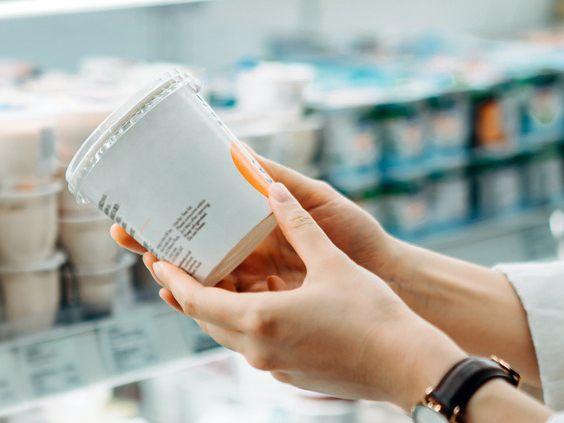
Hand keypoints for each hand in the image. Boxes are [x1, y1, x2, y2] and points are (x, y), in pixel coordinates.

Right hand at [111, 154, 398, 291]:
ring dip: (173, 272)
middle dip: (159, 242)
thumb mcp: (317, 199)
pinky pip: (228, 306)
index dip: (174, 214)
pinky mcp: (268, 307)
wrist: (389, 277)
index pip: (207, 219)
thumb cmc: (356, 233)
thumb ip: (280, 182)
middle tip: (124, 233)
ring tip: (145, 262)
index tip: (141, 204)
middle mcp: (251, 253)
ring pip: (205, 278)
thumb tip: (241, 151)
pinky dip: (201, 302)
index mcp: (258, 224)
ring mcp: (257, 282)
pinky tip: (177, 296)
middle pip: (196, 249)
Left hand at [151, 182, 466, 409]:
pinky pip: (249, 345)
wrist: (407, 366)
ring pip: (226, 334)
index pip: (196, 299)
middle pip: (205, 318)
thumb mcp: (331, 262)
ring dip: (211, 307)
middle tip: (172, 263)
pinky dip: (238, 322)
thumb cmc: (372, 315)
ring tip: (205, 280)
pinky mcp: (288, 373)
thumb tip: (272, 189)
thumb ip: (297, 224)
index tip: (157, 260)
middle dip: (185, 291)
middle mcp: (257, 349)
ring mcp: (272, 366)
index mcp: (260, 319)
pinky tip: (249, 305)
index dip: (173, 279)